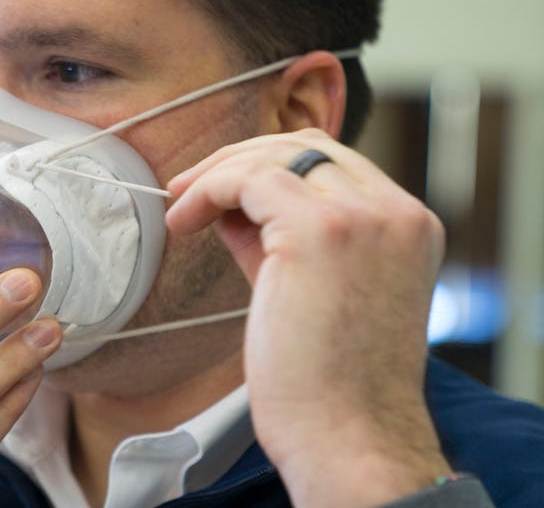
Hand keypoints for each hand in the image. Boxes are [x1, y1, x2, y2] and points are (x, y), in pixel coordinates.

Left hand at [167, 129, 449, 506]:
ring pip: (274, 156)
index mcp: (407, 226)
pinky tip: (184, 219)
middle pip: (306, 147)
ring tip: (180, 208)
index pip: (333, 163)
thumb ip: (278, 239)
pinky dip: (210, 189)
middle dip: (239, 160)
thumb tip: (230, 206)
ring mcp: (363, 218)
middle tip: (190, 189)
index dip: (269, 167)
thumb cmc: (328, 382)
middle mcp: (395, 213)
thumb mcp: (311, 289)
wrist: (347, 440)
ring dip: (217, 173)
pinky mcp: (319, 231)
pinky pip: (249, 180)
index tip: (222, 192)